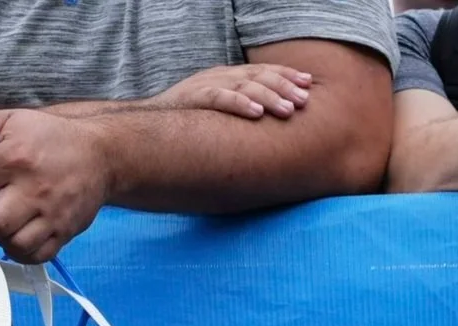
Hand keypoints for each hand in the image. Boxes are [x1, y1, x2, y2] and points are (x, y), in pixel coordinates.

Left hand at [0, 108, 111, 263]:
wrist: (100, 155)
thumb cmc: (50, 137)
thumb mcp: (12, 121)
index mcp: (17, 157)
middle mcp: (35, 190)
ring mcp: (52, 215)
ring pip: (15, 245)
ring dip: (2, 239)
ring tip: (3, 225)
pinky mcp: (65, 231)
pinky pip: (38, 256)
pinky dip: (22, 253)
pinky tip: (18, 238)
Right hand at [152, 62, 314, 118]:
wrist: (149, 121)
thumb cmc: (189, 120)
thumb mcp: (221, 110)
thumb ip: (243, 108)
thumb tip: (271, 122)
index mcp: (228, 77)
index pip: (262, 71)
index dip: (286, 75)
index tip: (308, 84)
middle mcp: (220, 76)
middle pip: (258, 76)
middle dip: (284, 86)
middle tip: (304, 101)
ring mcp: (206, 85)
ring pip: (243, 86)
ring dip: (269, 96)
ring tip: (288, 109)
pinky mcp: (193, 99)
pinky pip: (219, 99)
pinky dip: (239, 104)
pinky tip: (256, 113)